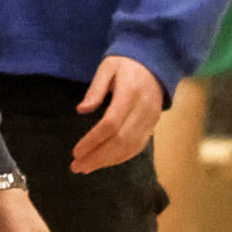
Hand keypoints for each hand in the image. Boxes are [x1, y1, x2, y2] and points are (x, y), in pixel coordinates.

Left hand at [69, 55, 166, 173]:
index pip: (111, 123)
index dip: (93, 140)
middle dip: (97, 157)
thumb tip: (81, 110)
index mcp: (130, 92)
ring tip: (87, 168)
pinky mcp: (153, 126)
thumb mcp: (107, 67)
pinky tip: (105, 162)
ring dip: (107, 161)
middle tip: (77, 167)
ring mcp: (151, 120)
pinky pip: (137, 147)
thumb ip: (95, 89)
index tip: (75, 152)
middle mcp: (143, 109)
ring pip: (130, 147)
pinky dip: (120, 158)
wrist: (156, 64)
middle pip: (120, 140)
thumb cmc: (126, 64)